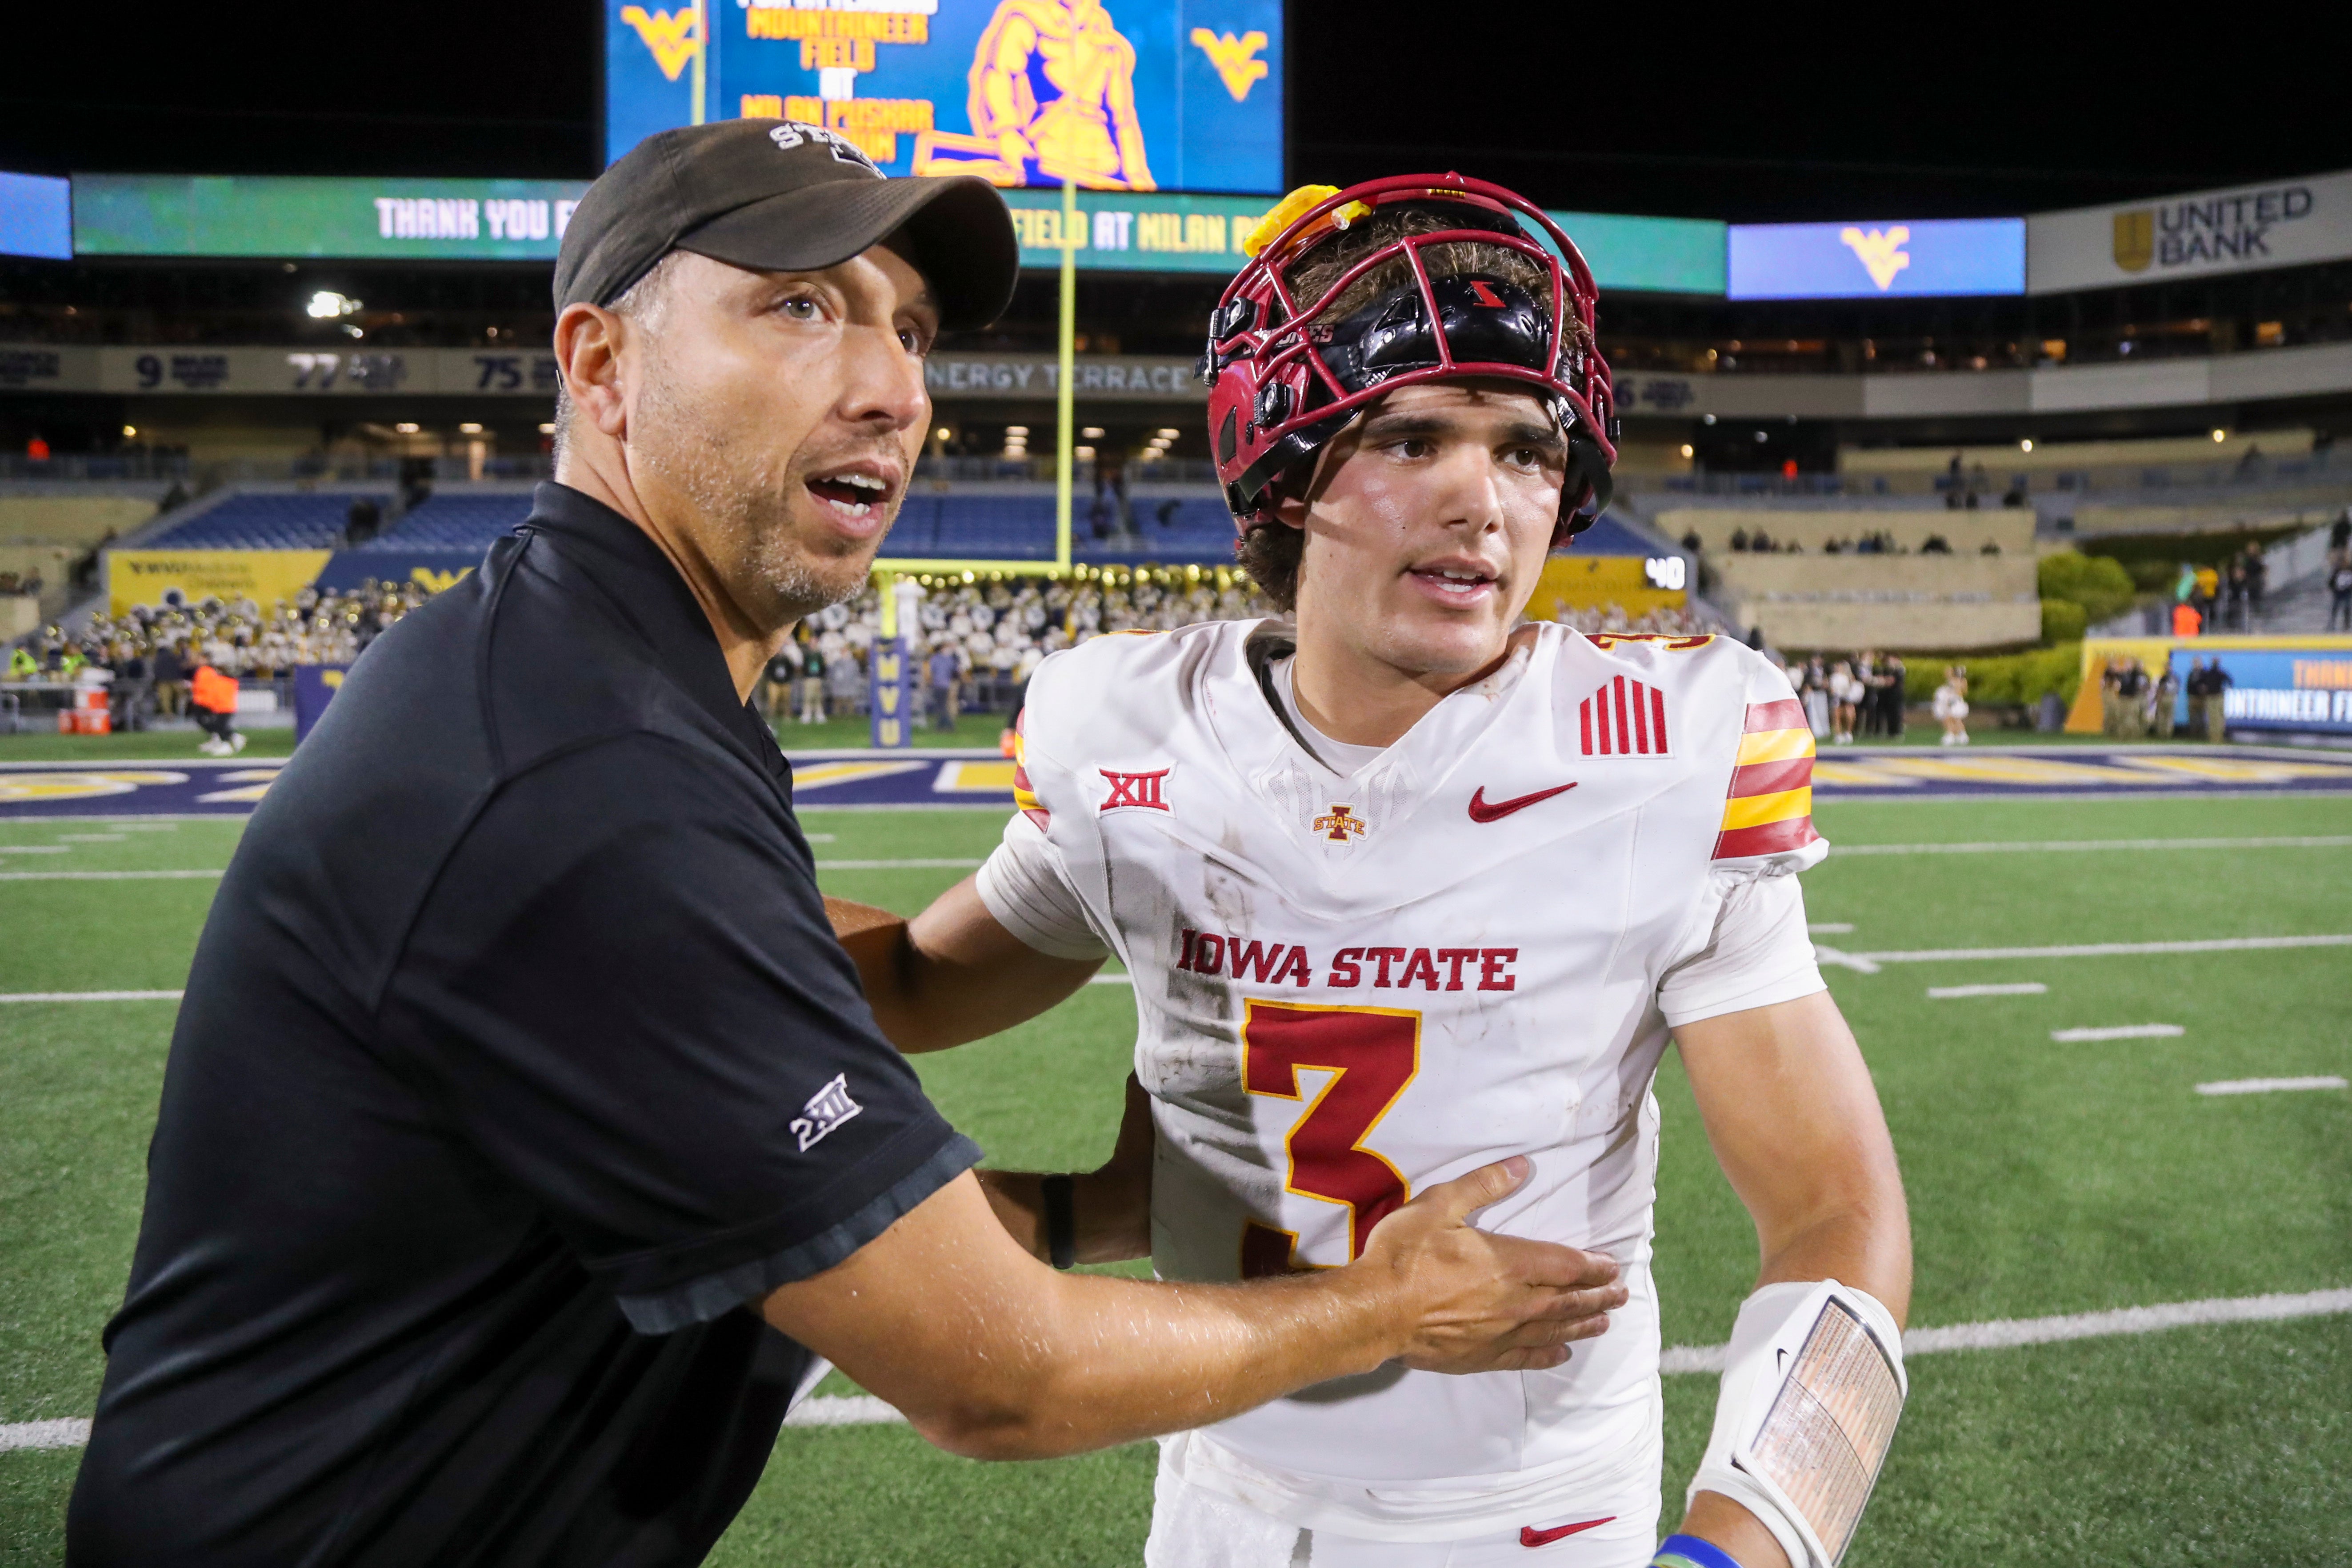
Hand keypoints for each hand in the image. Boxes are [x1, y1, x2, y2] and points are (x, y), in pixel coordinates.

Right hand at [1342, 1157, 1626, 1373]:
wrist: (1376, 1311)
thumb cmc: (1405, 1255)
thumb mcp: (1440, 1205)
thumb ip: (1483, 1185)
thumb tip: (1522, 1165)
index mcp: (1510, 1263)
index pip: (1566, 1264)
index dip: (1593, 1265)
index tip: (1613, 1265)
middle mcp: (1516, 1301)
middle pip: (1568, 1299)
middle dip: (1598, 1295)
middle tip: (1621, 1294)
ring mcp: (1501, 1333)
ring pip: (1554, 1329)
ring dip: (1582, 1324)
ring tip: (1604, 1322)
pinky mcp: (1483, 1356)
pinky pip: (1526, 1357)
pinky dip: (1548, 1354)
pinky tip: (1561, 1354)